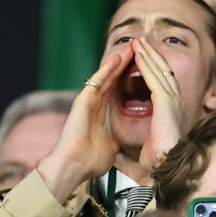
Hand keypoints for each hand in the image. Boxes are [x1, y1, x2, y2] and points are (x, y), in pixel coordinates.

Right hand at [37, 49, 131, 202]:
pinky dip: (107, 70)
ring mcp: (86, 102)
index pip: (115, 91)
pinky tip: (117, 59)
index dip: (126, 80)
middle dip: (124, 66)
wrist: (75, 168)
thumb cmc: (89, 162)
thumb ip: (113, 141)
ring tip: (131, 48)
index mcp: (98, 114)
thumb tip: (119, 144)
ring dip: (117, 62)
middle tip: (138, 51)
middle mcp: (92, 105)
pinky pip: (96, 81)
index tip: (140, 70)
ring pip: (104, 77)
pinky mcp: (82, 102)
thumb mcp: (109, 148)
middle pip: (111, 80)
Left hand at [132, 37, 185, 171]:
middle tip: (141, 40)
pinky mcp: (165, 101)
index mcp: (174, 108)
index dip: (153, 66)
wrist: (166, 162)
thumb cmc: (159, 156)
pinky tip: (137, 54)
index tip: (143, 55)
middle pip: (164, 70)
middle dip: (152, 53)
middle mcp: (177, 100)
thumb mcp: (153, 135)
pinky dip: (145, 64)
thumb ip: (150, 125)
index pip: (163, 81)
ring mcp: (173, 99)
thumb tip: (144, 127)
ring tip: (137, 41)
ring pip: (159, 70)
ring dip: (148, 54)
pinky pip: (153, 77)